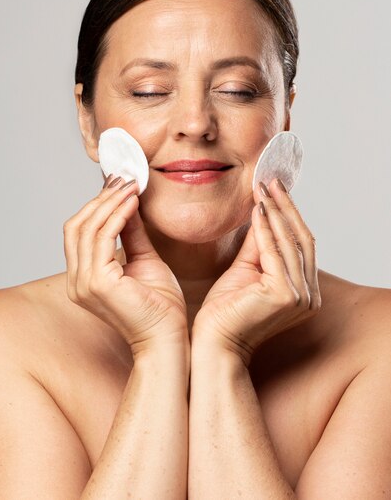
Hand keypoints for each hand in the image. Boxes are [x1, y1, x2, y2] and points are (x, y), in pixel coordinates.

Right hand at [63, 176, 187, 356]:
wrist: (169, 338)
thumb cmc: (160, 306)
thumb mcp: (144, 259)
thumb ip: (132, 232)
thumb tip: (129, 201)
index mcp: (83, 277)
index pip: (79, 231)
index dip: (96, 204)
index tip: (118, 183)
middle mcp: (76, 281)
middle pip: (76, 226)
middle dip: (100, 199)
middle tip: (123, 179)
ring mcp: (83, 284)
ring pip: (87, 229)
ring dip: (109, 203)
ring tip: (130, 186)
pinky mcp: (97, 284)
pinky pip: (102, 239)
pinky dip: (116, 216)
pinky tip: (132, 204)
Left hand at [192, 178, 320, 365]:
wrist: (213, 343)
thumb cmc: (225, 311)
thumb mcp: (246, 269)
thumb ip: (259, 243)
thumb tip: (262, 210)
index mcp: (304, 291)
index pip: (301, 244)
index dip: (290, 214)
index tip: (276, 188)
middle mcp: (309, 296)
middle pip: (301, 239)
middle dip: (286, 207)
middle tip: (272, 180)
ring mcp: (300, 297)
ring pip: (289, 242)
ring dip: (276, 211)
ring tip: (263, 188)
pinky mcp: (285, 295)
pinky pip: (273, 251)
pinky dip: (265, 227)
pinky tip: (257, 208)